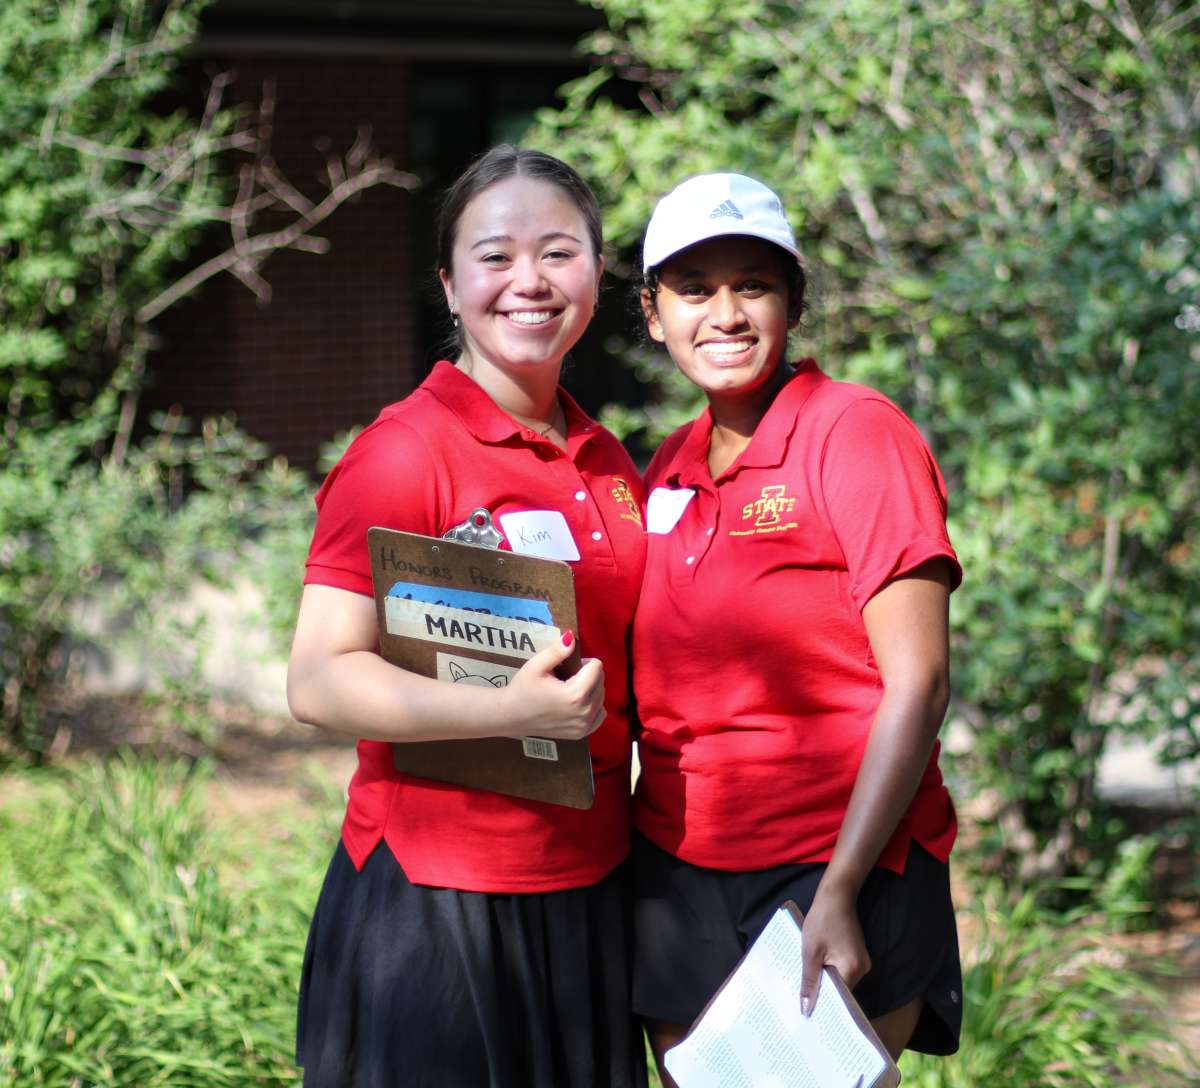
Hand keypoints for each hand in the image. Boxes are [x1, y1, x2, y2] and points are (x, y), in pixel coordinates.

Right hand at [501, 631, 606, 740]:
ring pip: (601, 697)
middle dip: (588, 674)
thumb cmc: (522, 689)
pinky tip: (578, 702)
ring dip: (591, 689)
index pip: (597, 668)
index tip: (569, 666)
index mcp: (575, 694)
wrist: (510, 716)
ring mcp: (584, 725)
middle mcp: (584, 712)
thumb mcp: (536, 665)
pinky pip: (600, 714)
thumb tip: (571, 637)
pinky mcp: (581, 733)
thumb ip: (557, 651)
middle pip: (600, 682)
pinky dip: (593, 705)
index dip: (583, 662)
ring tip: (571, 688)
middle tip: (568, 676)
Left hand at [799, 879, 870, 1016]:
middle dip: (823, 995)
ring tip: (806, 988)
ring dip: (825, 982)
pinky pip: (842, 971)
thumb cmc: (821, 920)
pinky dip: (830, 972)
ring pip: (841, 981)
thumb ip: (810, 981)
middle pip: (841, 991)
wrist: (836, 895)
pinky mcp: (857, 956)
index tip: (807, 1015)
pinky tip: (816, 972)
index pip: (839, 998)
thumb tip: (807, 1009)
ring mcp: (862, 962)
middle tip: (802, 1005)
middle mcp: (862, 969)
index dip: (823, 1006)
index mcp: (852, 968)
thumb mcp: (810, 951)